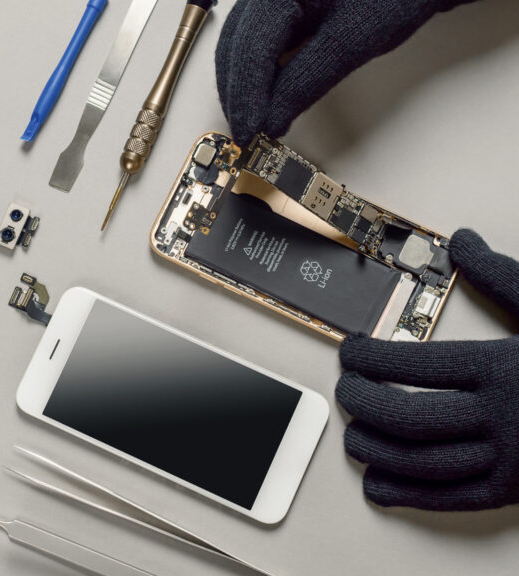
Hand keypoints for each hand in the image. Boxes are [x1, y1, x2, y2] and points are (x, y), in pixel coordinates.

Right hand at [215, 0, 476, 144]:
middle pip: (236, 45)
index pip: (249, 47)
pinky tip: (267, 92)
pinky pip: (261, 37)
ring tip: (256, 118)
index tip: (249, 131)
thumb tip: (272, 118)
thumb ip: (305, 82)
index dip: (245, 95)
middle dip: (239, 92)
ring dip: (245, 83)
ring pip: (242, 43)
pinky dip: (261, 68)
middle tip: (249, 132)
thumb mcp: (353, 40)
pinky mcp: (287, 3)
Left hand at [336, 229, 518, 509]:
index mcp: (506, 367)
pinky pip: (452, 499)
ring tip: (352, 436)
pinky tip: (377, 485)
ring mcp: (512, 460)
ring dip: (376, 451)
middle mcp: (506, 416)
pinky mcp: (516, 492)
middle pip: (410, 416)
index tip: (350, 353)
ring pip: (423, 462)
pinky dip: (408, 495)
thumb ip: (500, 275)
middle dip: (363, 404)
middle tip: (345, 391)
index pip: (417, 363)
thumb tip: (461, 240)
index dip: (371, 360)